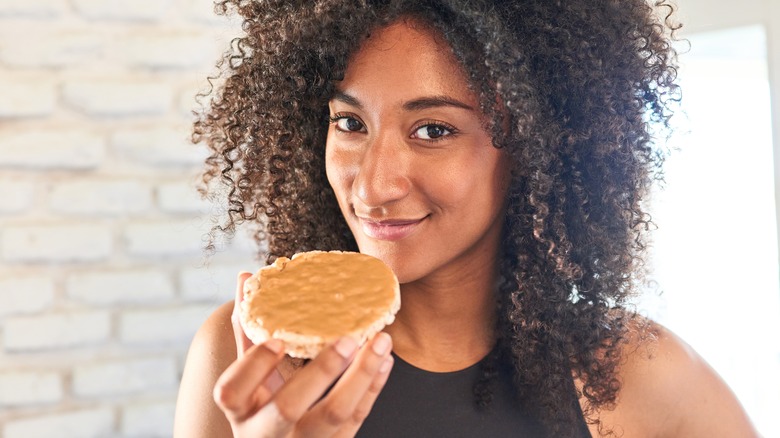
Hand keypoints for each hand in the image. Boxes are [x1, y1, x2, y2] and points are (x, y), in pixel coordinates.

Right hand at [213, 272, 393, 437]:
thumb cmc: (259, 410)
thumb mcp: (247, 382)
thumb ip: (248, 335)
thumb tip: (246, 280)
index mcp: (241, 412)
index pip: (232, 392)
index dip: (253, 366)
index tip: (277, 340)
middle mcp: (266, 433)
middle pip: (288, 408)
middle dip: (321, 371)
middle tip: (348, 338)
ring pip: (334, 415)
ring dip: (361, 375)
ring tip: (381, 341)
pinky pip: (356, 420)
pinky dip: (372, 388)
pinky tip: (384, 361)